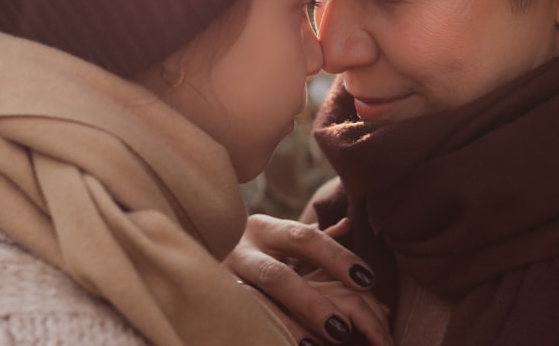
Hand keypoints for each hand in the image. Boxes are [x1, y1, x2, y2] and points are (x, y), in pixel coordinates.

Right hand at [225, 214, 391, 345]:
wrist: (191, 254)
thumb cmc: (252, 252)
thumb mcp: (279, 240)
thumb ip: (313, 239)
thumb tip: (349, 225)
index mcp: (264, 228)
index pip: (305, 237)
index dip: (337, 257)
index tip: (368, 279)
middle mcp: (241, 249)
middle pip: (278, 275)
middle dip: (311, 303)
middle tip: (343, 329)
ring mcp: (221, 276)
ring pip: (253, 304)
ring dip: (285, 326)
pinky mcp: (210, 300)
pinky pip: (237, 319)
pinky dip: (261, 330)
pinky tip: (279, 343)